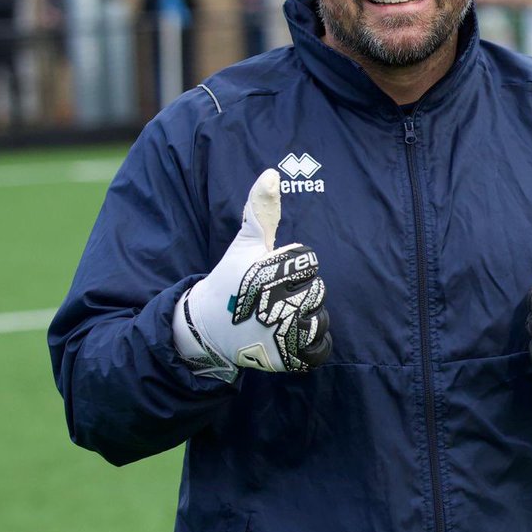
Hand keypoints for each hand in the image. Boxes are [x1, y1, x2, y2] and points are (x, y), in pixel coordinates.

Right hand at [173, 169, 331, 381]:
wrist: (210, 327)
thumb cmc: (232, 279)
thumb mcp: (245, 243)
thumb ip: (261, 210)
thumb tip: (272, 173)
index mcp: (267, 273)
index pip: (308, 261)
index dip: (292, 266)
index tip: (270, 274)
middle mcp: (275, 304)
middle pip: (318, 290)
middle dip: (299, 293)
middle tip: (273, 299)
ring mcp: (281, 334)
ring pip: (321, 317)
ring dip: (306, 317)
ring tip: (279, 318)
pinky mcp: (287, 358)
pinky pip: (322, 345)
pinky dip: (312, 342)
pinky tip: (291, 335)